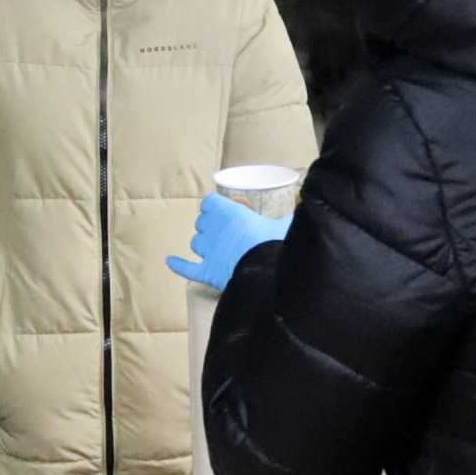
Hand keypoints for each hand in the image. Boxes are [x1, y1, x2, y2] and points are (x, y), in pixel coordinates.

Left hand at [166, 192, 291, 290]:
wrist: (265, 270)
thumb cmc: (274, 243)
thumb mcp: (285, 226)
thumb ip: (287, 221)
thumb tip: (305, 214)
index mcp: (229, 213)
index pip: (210, 202)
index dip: (214, 206)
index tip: (221, 210)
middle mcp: (214, 230)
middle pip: (201, 223)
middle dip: (209, 226)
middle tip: (222, 231)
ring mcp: (208, 251)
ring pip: (196, 243)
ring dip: (202, 244)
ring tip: (213, 247)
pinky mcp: (206, 271)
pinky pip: (187, 268)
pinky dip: (178, 265)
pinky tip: (170, 261)